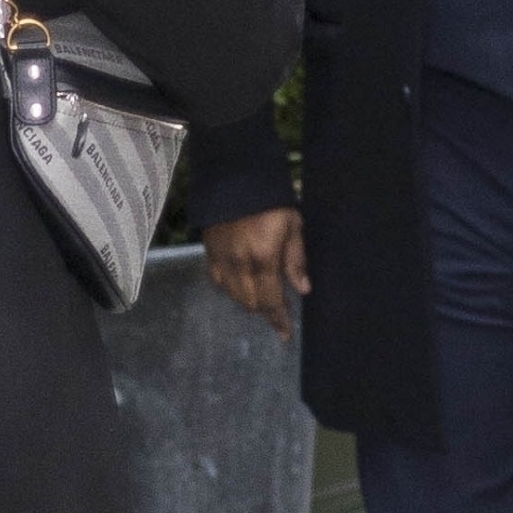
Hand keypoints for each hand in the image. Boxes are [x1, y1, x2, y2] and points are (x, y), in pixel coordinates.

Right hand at [203, 207, 309, 344]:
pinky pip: (219, 282)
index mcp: (263, 260)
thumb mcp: (293, 226)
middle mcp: (240, 266)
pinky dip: (232, 289)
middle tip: (279, 304)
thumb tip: (303, 290)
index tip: (285, 334)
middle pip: (252, 303)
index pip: (271, 301)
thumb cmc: (271, 202)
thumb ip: (296, 260)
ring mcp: (222, 261)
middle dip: (266, 309)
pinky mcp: (209, 253)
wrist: (235, 178)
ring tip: (262, 293)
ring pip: (235, 296)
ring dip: (250, 300)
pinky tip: (241, 284)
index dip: (278, 320)